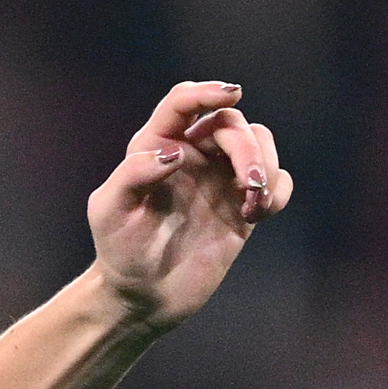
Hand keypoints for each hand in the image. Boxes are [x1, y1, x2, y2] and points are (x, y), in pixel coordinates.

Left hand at [88, 80, 292, 332]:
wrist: (141, 296)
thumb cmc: (118, 251)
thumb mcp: (109, 211)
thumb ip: (132, 174)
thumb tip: (176, 153)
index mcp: (156, 145)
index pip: (183, 102)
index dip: (207, 92)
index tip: (232, 94)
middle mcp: (192, 155)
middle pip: (231, 123)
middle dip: (247, 148)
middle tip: (249, 185)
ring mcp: (219, 180)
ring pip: (260, 144)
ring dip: (266, 165)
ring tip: (253, 204)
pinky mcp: (242, 208)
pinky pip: (276, 182)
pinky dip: (278, 190)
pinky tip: (259, 213)